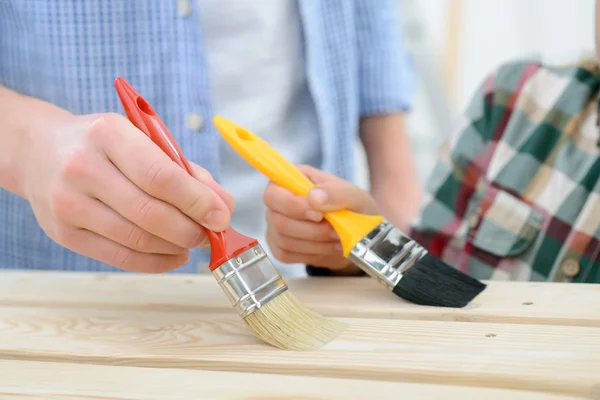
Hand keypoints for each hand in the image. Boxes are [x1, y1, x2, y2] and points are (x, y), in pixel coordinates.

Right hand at [19, 112, 233, 272]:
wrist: (39, 151)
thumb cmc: (104, 145)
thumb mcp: (143, 139)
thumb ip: (186, 172)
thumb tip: (223, 206)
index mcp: (108, 134)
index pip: (160, 176)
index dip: (197, 201)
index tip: (221, 216)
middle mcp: (83, 167)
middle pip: (150, 213)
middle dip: (191, 230)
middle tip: (210, 233)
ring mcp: (68, 203)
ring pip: (137, 239)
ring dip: (176, 247)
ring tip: (193, 241)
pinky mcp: (64, 233)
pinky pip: (120, 257)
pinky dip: (156, 262)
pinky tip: (173, 254)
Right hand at [263, 164, 377, 272]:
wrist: (357, 234)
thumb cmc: (352, 207)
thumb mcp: (353, 196)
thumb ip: (335, 192)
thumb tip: (313, 197)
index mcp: (290, 181)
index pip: (273, 193)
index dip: (293, 206)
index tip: (319, 214)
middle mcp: (277, 203)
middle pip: (278, 221)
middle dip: (312, 230)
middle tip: (336, 230)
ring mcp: (275, 227)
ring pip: (284, 241)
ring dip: (316, 243)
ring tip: (337, 238)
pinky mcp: (279, 248)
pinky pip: (286, 255)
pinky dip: (312, 254)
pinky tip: (327, 247)